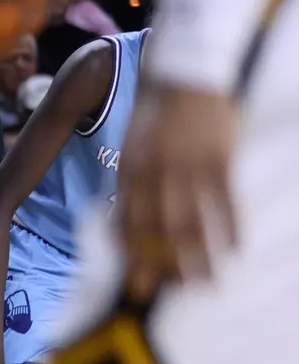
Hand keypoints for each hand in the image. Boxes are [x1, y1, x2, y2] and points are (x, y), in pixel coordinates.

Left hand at [118, 82, 238, 299]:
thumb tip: (129, 221)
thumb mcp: (133, 147)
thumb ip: (133, 182)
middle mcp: (154, 175)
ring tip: (205, 284)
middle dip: (161, 265)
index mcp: (130, 172)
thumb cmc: (156, 112)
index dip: (132, 255)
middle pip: (157, 231)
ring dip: (198, 257)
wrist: (184, 69)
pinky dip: (230, 227)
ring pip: (191, 223)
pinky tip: (236, 250)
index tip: (136, 283)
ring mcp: (187, 168)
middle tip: (168, 294)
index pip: (127, 223)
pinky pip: (224, 201)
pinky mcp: (218, 159)